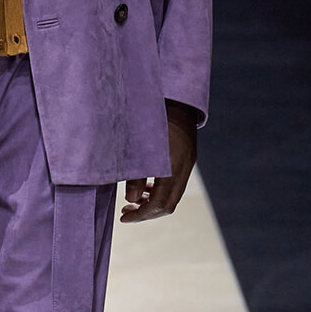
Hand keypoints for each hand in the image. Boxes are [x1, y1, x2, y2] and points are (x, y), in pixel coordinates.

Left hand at [120, 99, 199, 222]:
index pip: (160, 203)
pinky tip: (145, 186)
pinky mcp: (187, 156)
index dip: (141, 215)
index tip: (123, 217)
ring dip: (153, 202)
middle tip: (126, 213)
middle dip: (147, 213)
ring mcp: (187, 162)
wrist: (174, 94)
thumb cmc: (150, 116)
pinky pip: (175, 183)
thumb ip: (134, 174)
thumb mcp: (136, 144)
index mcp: (171, 166)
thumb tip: (131, 200)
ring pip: (173, 195)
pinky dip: (160, 190)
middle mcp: (183, 166)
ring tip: (132, 202)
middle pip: (168, 204)